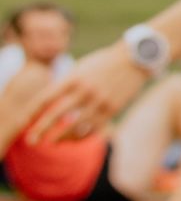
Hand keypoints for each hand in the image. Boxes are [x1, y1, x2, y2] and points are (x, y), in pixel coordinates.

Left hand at [25, 44, 147, 144]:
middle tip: (32, 141)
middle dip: (42, 130)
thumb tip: (49, 101)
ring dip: (62, 137)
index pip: (47, 97)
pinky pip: (94, 128)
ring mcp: (99, 101)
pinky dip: (82, 136)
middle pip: (57, 114)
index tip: (25, 121)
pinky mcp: (113, 109)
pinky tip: (75, 138)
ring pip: (76, 126)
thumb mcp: (81, 67)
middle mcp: (85, 90)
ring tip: (54, 142)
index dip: (33, 111)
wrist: (135, 59)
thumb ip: (66, 83)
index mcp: (73, 77)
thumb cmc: (104, 62)